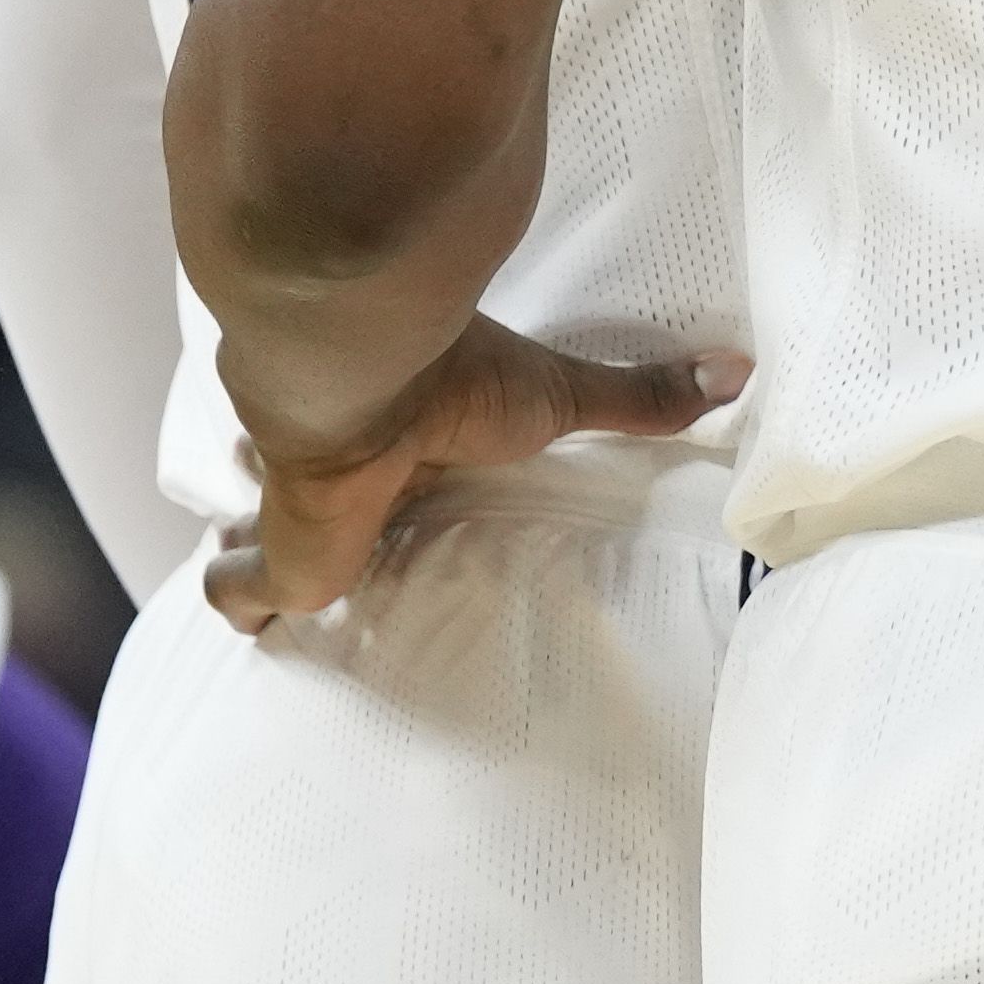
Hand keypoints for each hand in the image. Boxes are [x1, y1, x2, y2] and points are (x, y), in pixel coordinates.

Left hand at [213, 319, 740, 630]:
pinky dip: (242, 601)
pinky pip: (241, 591)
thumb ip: (641, 395)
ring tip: (271, 589)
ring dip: (255, 561)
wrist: (358, 365)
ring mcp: (297, 506)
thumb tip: (741, 370)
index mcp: (404, 438)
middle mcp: (343, 469)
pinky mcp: (277, 551)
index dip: (370, 478)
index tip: (378, 488)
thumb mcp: (559, 396)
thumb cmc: (450, 373)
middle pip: (306, 501)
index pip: (378, 462)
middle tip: (320, 556)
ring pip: (254, 542)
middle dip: (299, 523)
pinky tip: (258, 618)